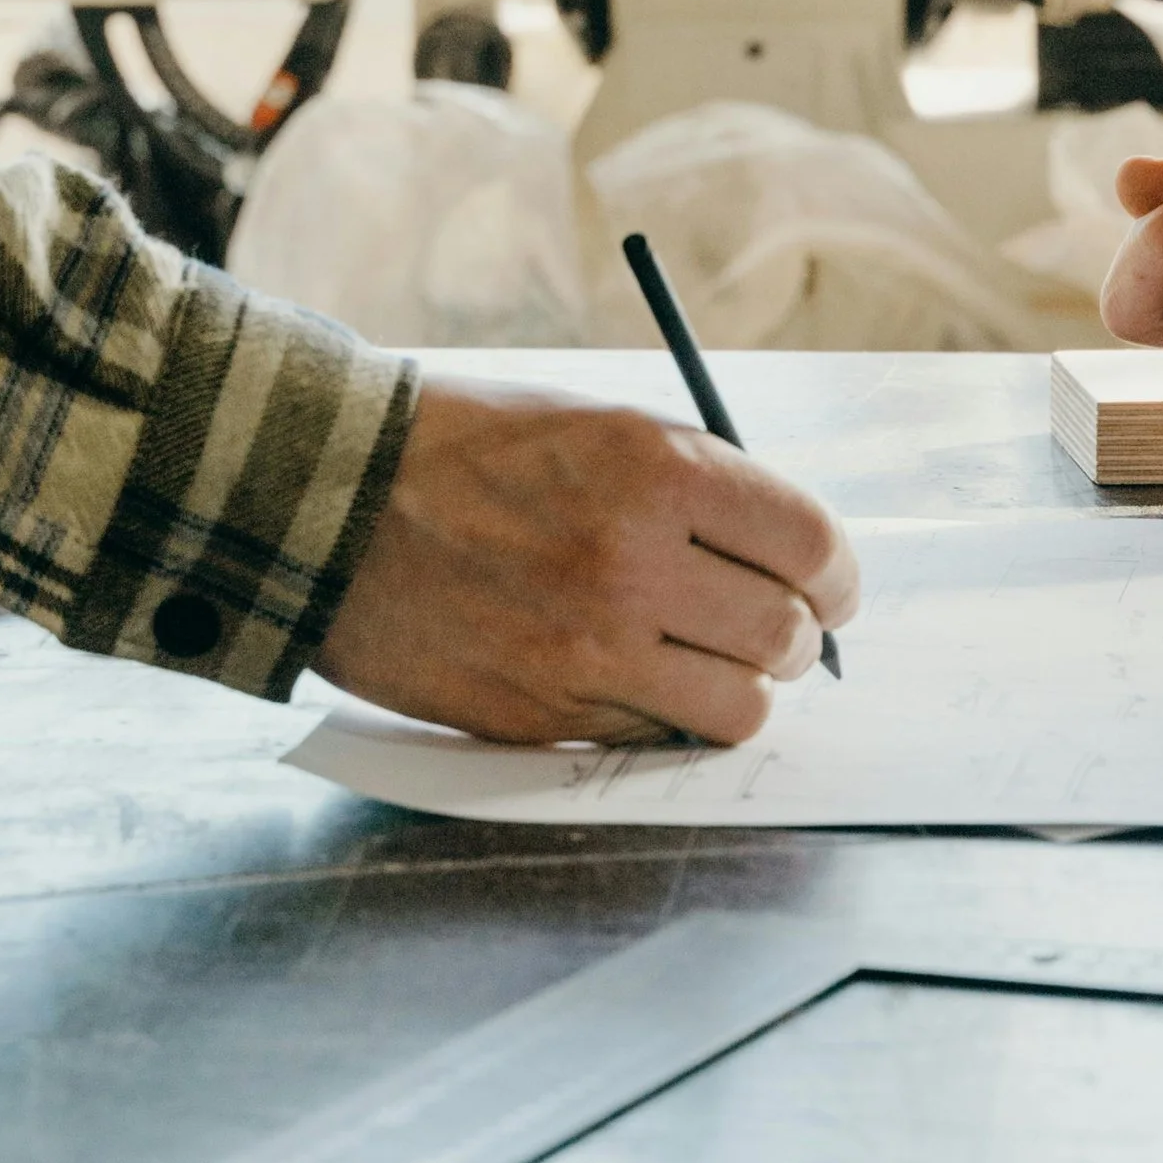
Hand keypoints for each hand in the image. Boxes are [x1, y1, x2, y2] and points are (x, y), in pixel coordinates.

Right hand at [319, 381, 859, 742]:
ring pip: (738, 707)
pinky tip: (633, 677)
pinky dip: (665, 715)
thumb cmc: (465, 453)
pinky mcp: (545, 713)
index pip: (810, 545)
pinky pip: (657, 736)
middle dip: (796, 637)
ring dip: (739, 687)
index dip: (838, 576)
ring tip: (707, 661)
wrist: (325, 505)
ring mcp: (587, 648)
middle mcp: (631, 560)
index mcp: (654, 469)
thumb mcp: (596, 427)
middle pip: (785, 634)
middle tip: (774, 629)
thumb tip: (789, 555)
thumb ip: (697, 486)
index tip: (832, 588)